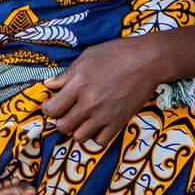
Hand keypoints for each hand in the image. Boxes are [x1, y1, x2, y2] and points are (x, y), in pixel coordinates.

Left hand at [41, 35, 166, 147]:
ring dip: (77, 129)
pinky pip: (100, 141)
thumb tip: (49, 85)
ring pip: (79, 137)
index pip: (52, 109)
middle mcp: (89, 103)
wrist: (147, 61)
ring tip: (82, 119)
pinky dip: (96, 135)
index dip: (48, 108)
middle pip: (63, 126)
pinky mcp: (119, 122)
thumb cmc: (116, 53)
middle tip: (66, 112)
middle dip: (60, 120)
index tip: (52, 104)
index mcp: (78, 84)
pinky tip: (98, 124)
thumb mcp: (87, 57)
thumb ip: (66, 74)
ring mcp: (104, 115)